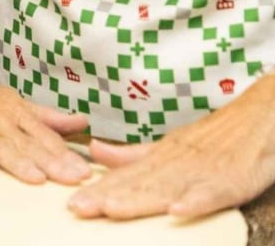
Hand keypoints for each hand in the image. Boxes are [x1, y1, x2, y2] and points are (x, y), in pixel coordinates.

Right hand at [0, 59, 91, 184]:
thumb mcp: (14, 101)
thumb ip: (47, 117)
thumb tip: (82, 122)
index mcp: (16, 113)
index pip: (45, 137)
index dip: (65, 155)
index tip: (86, 172)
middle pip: (27, 144)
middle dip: (51, 162)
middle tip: (73, 178)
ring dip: (17, 162)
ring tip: (36, 178)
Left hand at [68, 88, 274, 218]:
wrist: (261, 116)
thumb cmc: (216, 138)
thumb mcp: (171, 145)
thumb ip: (135, 153)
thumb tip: (94, 149)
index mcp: (161, 158)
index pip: (125, 177)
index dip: (99, 190)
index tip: (71, 203)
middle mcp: (175, 163)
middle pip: (138, 184)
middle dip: (108, 197)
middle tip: (78, 207)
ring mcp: (202, 170)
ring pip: (166, 187)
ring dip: (139, 199)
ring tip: (111, 209)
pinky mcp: (231, 179)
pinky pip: (212, 192)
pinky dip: (195, 201)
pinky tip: (177, 211)